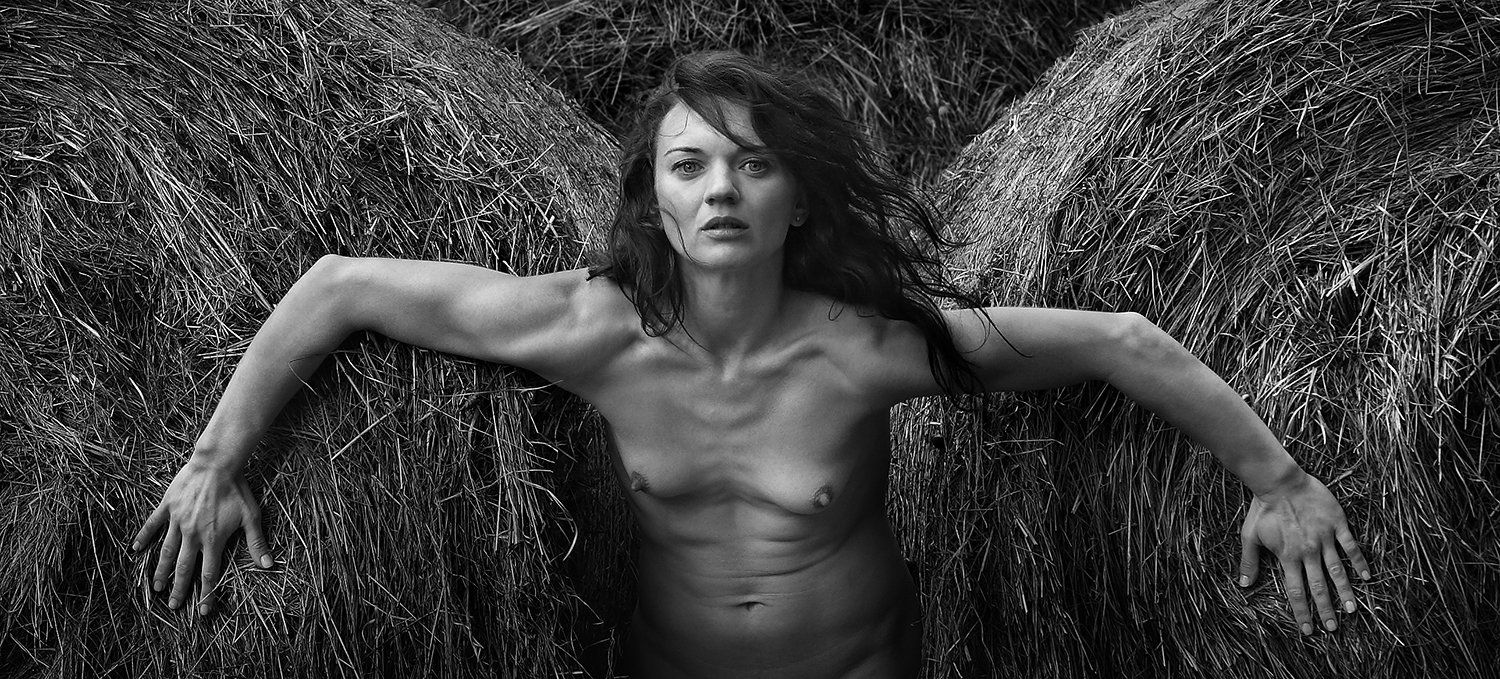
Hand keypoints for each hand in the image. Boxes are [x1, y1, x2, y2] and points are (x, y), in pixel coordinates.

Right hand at [132, 458, 273, 614]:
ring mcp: (177, 521)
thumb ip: (256, 543)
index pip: (210, 573)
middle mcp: (192, 534)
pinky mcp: (168, 507)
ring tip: (156, 587)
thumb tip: (268, 565)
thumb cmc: (236, 490)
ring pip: (166, 551)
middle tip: (173, 606)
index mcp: (213, 539)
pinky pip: (153, 524)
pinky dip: (144, 536)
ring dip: (161, 570)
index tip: (203, 611)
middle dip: (179, 589)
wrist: (217, 464)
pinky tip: (136, 549)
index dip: (207, 593)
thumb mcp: (251, 517)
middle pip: (184, 568)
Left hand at [1238, 471, 1368, 634]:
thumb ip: (1249, 561)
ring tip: (1352, 610)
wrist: (1279, 481)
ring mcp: (1324, 538)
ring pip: (1338, 571)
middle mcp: (1308, 551)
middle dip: (1326, 609)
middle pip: (1319, 586)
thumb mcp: (1250, 535)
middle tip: (1333, 628)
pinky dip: (1360, 561)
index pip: (1296, 591)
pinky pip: (1351, 546)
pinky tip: (1367, 576)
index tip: (1308, 630)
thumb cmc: (1262, 508)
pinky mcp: (1337, 524)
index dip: (1302, 612)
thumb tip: (1244, 584)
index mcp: (1287, 556)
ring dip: (1345, 592)